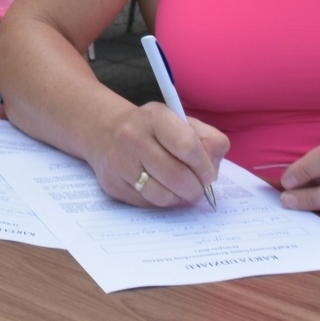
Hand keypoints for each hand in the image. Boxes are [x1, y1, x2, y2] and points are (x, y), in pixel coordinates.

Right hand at [90, 102, 227, 207]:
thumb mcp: (182, 122)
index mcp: (155, 117)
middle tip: (197, 188)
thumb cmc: (154, 130)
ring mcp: (119, 161)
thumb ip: (208, 140)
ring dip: (178, 198)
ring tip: (181, 190)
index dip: (204, 166)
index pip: (188, 146)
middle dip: (195, 188)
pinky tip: (161, 189)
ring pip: (161, 195)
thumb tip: (212, 170)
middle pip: (176, 175)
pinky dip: (161, 201)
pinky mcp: (112, 183)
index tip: (208, 174)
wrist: (107, 131)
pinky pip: (146, 203)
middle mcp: (133, 137)